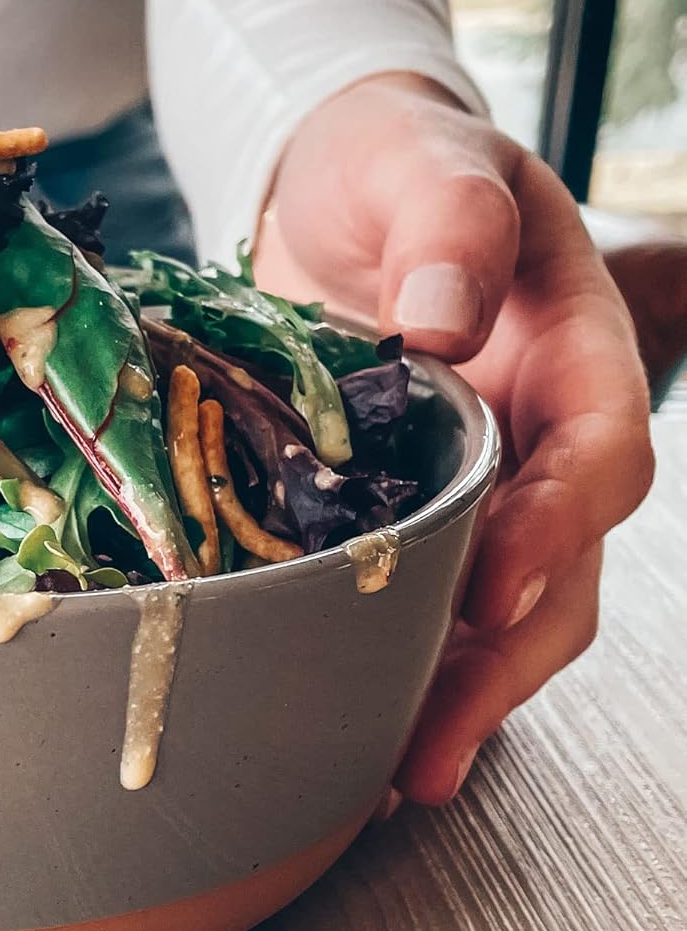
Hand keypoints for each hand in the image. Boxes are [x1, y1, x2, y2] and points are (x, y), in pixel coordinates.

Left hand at [255, 73, 653, 803]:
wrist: (332, 182)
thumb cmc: (390, 158)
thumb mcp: (422, 158)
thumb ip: (449, 218)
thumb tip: (444, 319)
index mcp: (569, 346)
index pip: (597, 452)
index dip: (560, 528)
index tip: (498, 590)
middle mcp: (536, 428)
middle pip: (559, 565)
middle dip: (504, 662)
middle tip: (432, 747)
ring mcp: (476, 473)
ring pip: (500, 603)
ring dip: (456, 689)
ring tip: (396, 772)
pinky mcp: (404, 496)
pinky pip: (426, 588)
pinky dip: (399, 656)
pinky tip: (356, 719)